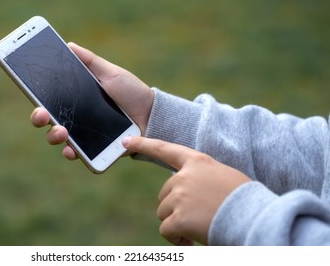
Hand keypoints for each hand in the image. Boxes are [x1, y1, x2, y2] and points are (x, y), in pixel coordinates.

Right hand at [30, 42, 153, 159]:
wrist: (152, 114)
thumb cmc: (131, 92)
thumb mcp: (110, 73)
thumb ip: (90, 61)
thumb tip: (69, 45)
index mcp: (75, 99)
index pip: (48, 99)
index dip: (36, 96)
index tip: (28, 89)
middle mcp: (74, 118)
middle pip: (46, 120)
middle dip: (38, 117)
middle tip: (41, 113)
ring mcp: (82, 135)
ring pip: (57, 138)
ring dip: (53, 135)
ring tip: (61, 130)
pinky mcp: (94, 151)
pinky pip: (78, 154)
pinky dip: (71, 153)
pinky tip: (71, 149)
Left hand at [122, 136, 250, 244]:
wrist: (256, 217)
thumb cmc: (244, 199)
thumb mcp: (222, 177)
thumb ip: (200, 179)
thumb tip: (182, 194)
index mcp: (197, 161)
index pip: (164, 149)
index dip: (143, 144)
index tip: (126, 142)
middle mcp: (184, 176)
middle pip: (164, 194)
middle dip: (176, 208)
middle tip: (197, 217)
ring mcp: (180, 196)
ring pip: (164, 213)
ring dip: (177, 223)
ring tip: (199, 226)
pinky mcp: (180, 217)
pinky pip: (166, 230)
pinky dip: (176, 238)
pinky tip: (192, 240)